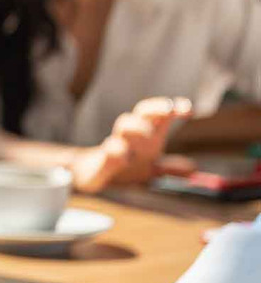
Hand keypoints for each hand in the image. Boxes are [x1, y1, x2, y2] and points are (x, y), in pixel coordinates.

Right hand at [70, 96, 195, 192]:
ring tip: (150, 134)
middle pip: (142, 112)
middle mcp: (131, 134)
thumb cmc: (124, 165)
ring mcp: (114, 144)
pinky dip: (117, 151)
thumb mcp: (150, 168)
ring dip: (138, 126)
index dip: (173, 109)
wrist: (91, 173)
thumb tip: (192, 168)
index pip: (159, 114)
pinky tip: (126, 158)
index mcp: (145, 134)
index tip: (189, 110)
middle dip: (156, 108)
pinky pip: (109, 151)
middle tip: (170, 109)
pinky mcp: (101, 160)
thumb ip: (170, 167)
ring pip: (124, 125)